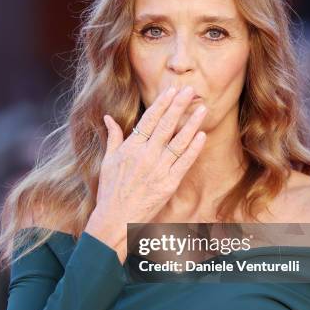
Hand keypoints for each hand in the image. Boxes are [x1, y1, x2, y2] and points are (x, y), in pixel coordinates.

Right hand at [85, 85, 206, 263]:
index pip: (148, 120)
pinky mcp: (168, 184)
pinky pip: (184, 162)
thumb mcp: (107, 161)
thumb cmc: (110, 191)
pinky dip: (193, 149)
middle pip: (165, 126)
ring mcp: (158, 170)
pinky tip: (201, 136)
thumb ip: (113, 137)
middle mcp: (145, 156)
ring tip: (201, 109)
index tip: (171, 91)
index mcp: (130, 148)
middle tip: (189, 90)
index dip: (161, 104)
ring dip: (191, 124)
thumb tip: (108, 117)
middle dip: (178, 106)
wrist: (115, 219)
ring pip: (178, 142)